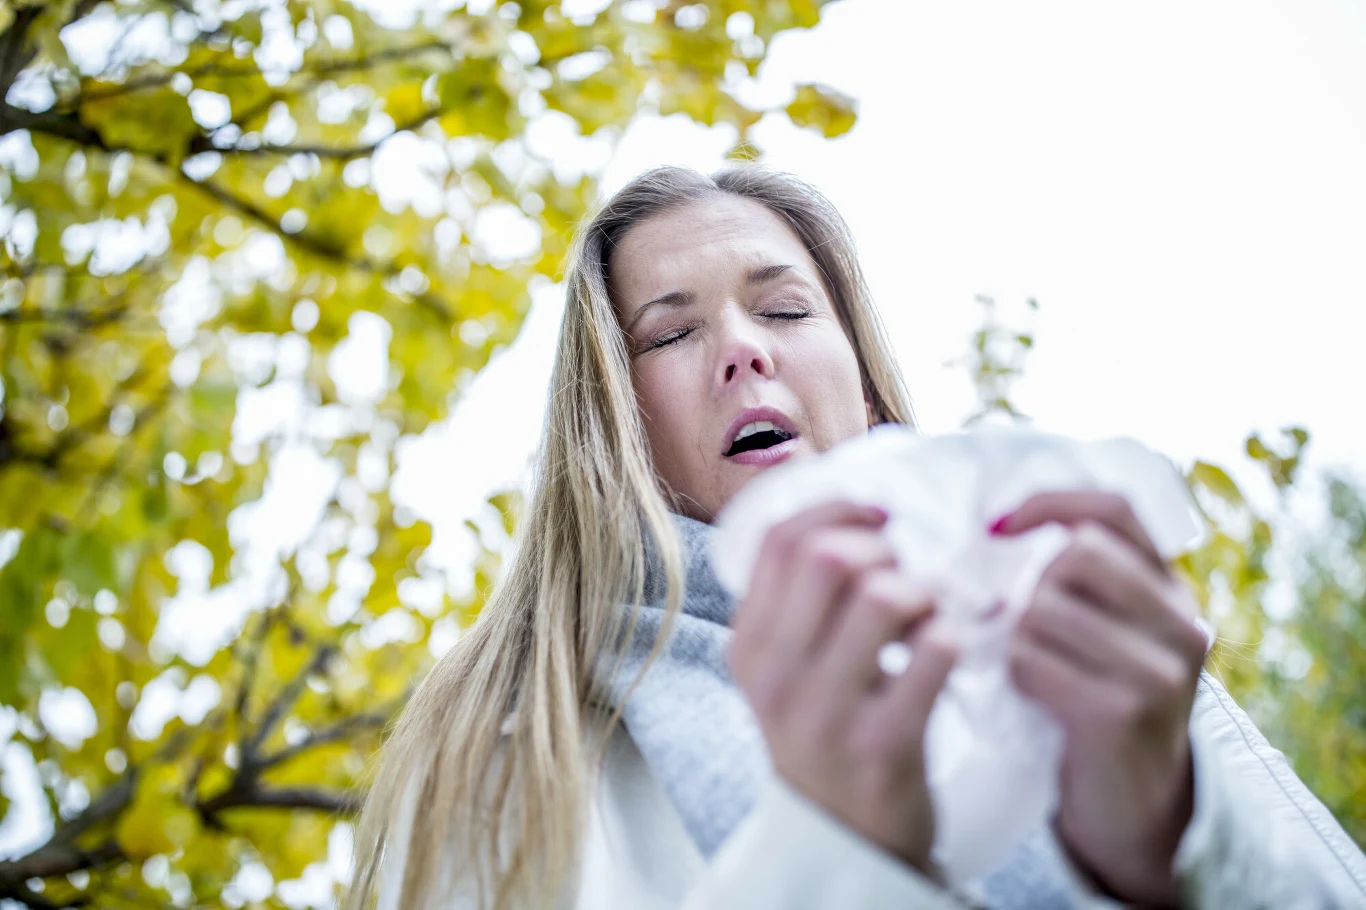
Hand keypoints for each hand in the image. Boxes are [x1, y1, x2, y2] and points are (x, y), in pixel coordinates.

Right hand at [728, 501, 958, 873]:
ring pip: (882, 595)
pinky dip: (954, 636)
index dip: (839, 508)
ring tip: (930, 617)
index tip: (881, 518)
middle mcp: (774, 677)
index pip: (780, 540)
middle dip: (885, 550)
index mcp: (748, 645)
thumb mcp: (791, 664)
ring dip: (924, 592)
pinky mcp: (881, 746)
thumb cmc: (830, 730)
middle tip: (908, 576)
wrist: (847, 839)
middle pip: (828, 556)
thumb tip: (835, 487)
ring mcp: (824, 714)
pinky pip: (934, 650)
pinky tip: (949, 654)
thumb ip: (803, 591)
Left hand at [995, 491, 1207, 905]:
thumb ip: (1074, 580)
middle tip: (1005, 614)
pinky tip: (1022, 688)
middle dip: (1026, 579)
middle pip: (1077, 551)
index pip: (1115, 508)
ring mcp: (1159, 670)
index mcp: (1172, 588)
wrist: (1132, 805)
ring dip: (1011, 631)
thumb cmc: (1097, 699)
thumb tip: (993, 525)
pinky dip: (1012, 669)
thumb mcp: (1103, 630)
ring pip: (1045, 606)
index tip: (995, 524)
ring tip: (1017, 657)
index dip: (1050, 501)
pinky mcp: (1124, 713)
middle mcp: (1179, 621)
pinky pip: (1032, 660)